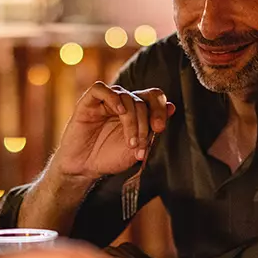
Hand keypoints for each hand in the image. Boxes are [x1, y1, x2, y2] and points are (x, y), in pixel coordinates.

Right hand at [51, 82, 174, 180]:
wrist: (84, 169)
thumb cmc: (109, 158)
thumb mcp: (138, 147)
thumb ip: (153, 130)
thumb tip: (172, 107)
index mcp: (136, 111)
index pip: (153, 98)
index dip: (160, 109)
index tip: (159, 129)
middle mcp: (122, 104)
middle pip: (141, 100)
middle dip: (145, 123)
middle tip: (141, 143)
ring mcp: (105, 102)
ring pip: (125, 96)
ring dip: (132, 120)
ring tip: (130, 142)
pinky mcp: (87, 103)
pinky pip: (100, 89)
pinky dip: (113, 97)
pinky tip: (119, 111)